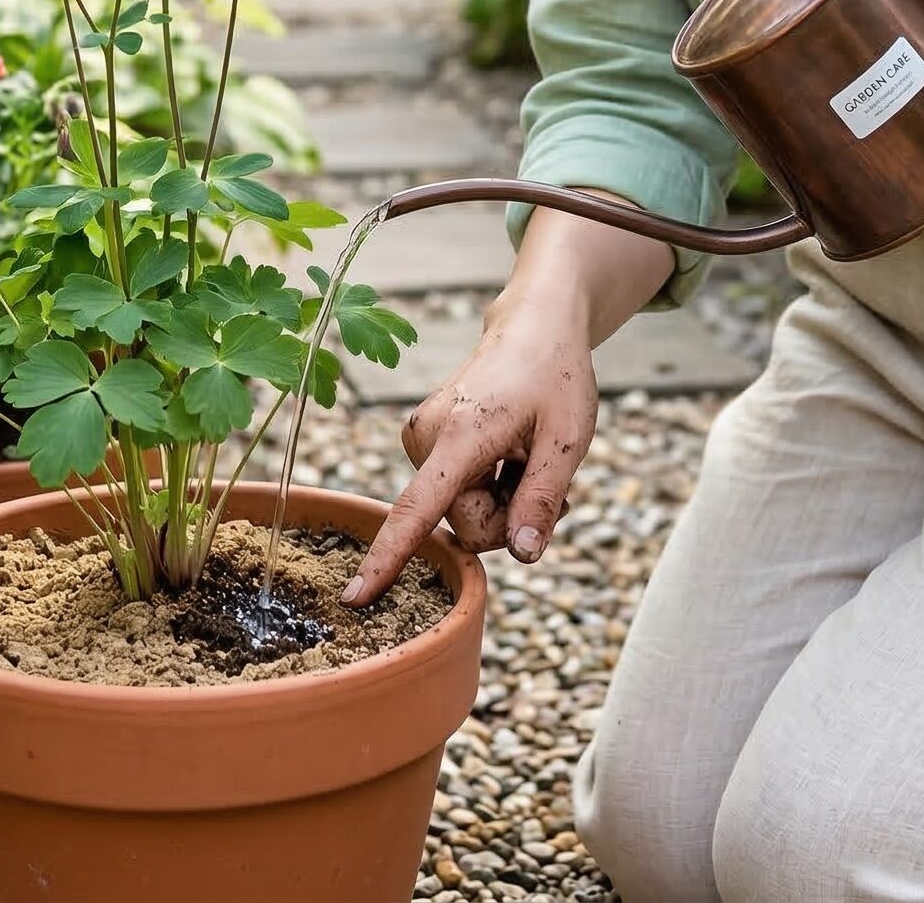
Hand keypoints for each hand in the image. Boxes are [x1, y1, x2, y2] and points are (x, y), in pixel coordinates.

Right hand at [339, 299, 598, 607]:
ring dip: (503, 501)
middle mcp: (425, 437)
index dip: (388, 557)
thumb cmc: (556, 375)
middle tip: (542, 474)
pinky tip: (511, 454)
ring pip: (461, 514)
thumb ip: (542, 500)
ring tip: (526, 454)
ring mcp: (421, 439)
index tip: (355, 597)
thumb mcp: (568, 440)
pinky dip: (490, 488)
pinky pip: (457, 495)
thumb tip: (522, 556)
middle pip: (463, 526)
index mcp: (459, 435)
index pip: (417, 509)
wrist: (535, 327)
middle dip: (508, 518)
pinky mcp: (424, 443)